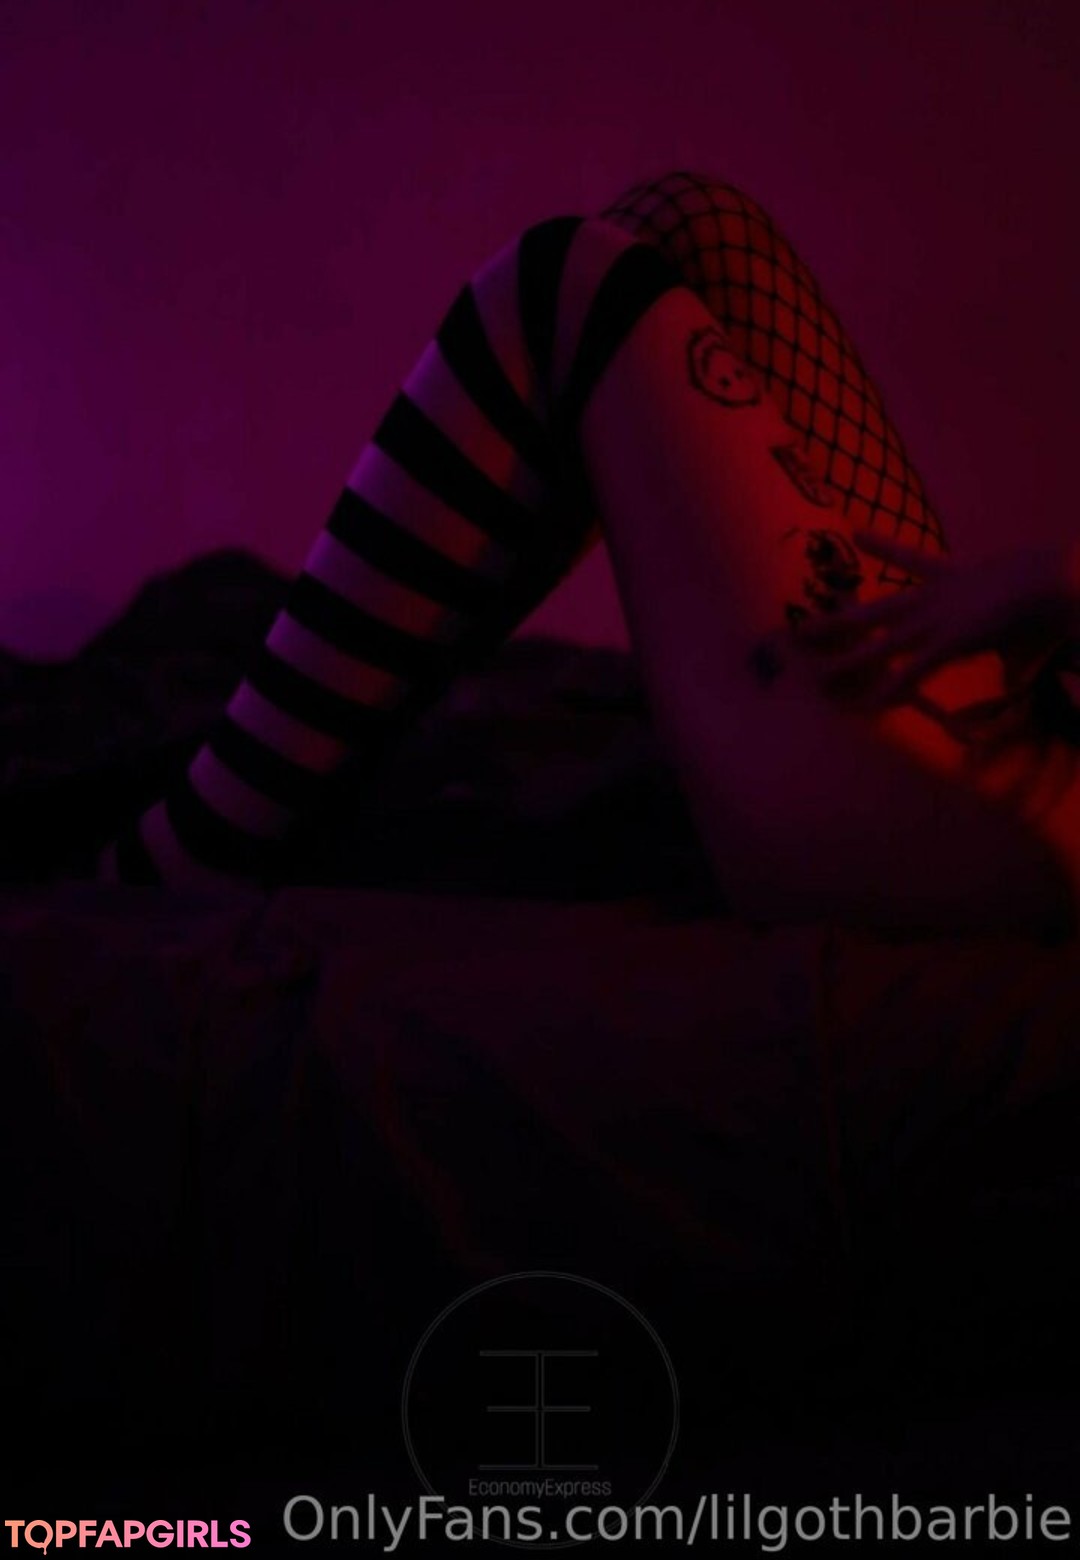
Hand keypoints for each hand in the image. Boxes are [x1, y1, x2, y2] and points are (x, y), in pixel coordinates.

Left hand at [798, 530, 1079, 708]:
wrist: (1057, 580)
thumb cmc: (1048, 598)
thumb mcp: (1024, 622)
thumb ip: (1011, 652)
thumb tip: (1012, 672)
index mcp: (954, 579)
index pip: (912, 560)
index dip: (883, 545)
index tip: (858, 532)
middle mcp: (936, 597)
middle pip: (877, 609)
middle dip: (840, 620)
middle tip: (800, 630)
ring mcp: (939, 617)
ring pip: (881, 636)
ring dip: (844, 649)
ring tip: (810, 655)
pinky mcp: (950, 639)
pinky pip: (914, 670)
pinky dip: (893, 689)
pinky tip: (866, 705)